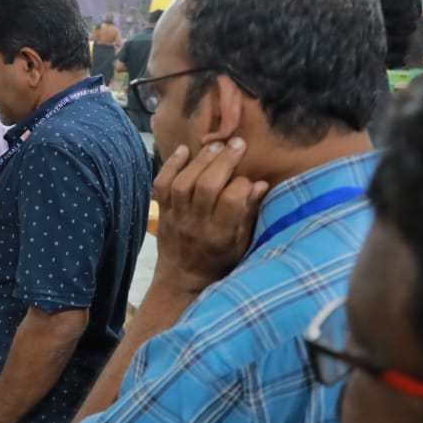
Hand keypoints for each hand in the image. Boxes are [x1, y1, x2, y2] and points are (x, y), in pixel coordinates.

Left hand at [152, 139, 268, 295]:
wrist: (181, 279)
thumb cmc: (219, 262)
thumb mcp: (242, 245)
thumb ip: (250, 214)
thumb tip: (261, 184)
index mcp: (220, 235)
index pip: (231, 201)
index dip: (242, 184)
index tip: (249, 179)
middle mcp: (196, 225)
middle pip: (206, 186)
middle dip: (223, 161)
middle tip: (237, 144)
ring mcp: (175, 218)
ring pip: (182, 184)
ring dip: (199, 161)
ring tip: (215, 146)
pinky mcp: (161, 212)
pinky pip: (161, 185)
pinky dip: (171, 166)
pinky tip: (184, 150)